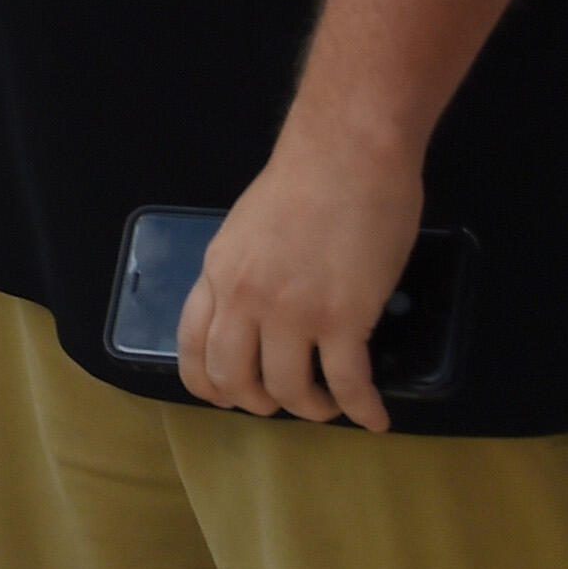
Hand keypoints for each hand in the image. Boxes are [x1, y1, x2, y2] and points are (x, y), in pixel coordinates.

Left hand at [174, 127, 419, 432]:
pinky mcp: (344, 318)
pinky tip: (375, 416)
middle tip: (286, 402)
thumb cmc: (305, 178)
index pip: (193, 346)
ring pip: (290, 391)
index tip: (229, 398)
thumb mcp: (247, 228)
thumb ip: (243, 271)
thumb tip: (254, 310)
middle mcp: (245, 299)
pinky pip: (349, 384)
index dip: (209, 384)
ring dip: (311, 409)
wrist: (347, 152)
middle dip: (259, 403)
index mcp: (219, 272)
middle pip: (235, 379)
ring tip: (330, 405)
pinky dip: (362, 409)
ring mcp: (293, 312)